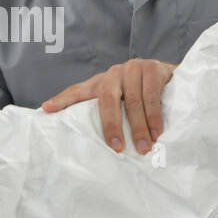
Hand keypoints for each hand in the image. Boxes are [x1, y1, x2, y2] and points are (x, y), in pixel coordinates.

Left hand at [41, 58, 174, 153]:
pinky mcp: (153, 69)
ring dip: (140, 128)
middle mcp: (114, 73)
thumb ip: (101, 113)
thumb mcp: (120, 102)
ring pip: (133, 102)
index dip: (62, 100)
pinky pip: (152, 97)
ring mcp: (134, 68)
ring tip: (143, 148)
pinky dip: (154, 117)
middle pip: (107, 100)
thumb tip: (78, 135)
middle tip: (116, 148)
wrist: (171, 77)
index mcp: (101, 82)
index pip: (78, 91)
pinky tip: (157, 133)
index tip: (46, 110)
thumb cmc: (141, 94)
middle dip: (111, 126)